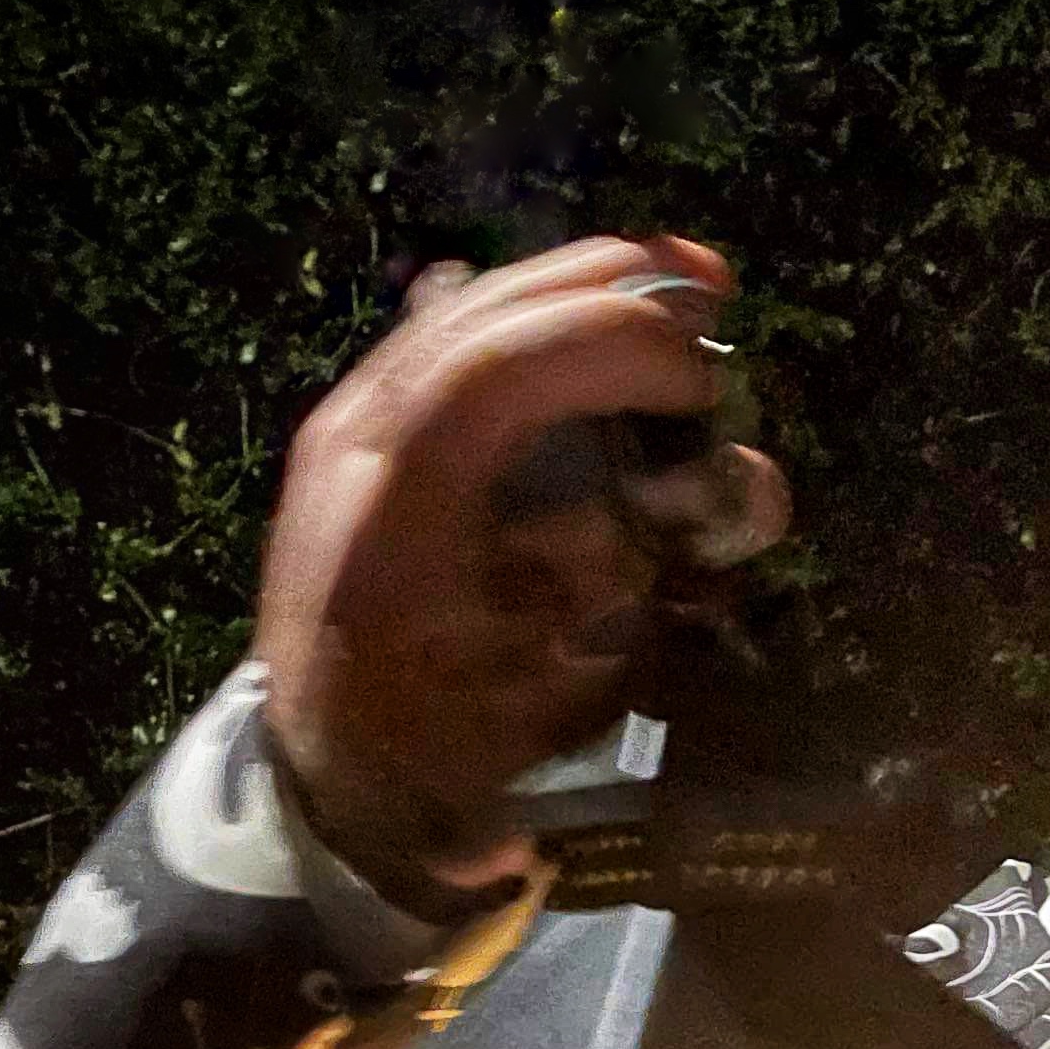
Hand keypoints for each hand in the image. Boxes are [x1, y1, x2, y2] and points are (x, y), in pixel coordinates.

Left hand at [254, 238, 791, 906]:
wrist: (321, 771)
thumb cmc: (440, 747)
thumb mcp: (549, 684)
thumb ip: (630, 579)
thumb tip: (728, 486)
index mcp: (397, 500)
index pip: (504, 368)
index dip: (617, 346)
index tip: (702, 374)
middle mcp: (361, 437)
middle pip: (485, 312)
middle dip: (608, 289)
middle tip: (712, 289)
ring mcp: (349, 426)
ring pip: (461, 309)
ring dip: (571, 284)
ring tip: (666, 276)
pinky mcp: (356, 432)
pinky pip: (440, 336)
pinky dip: (523, 309)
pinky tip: (576, 300)